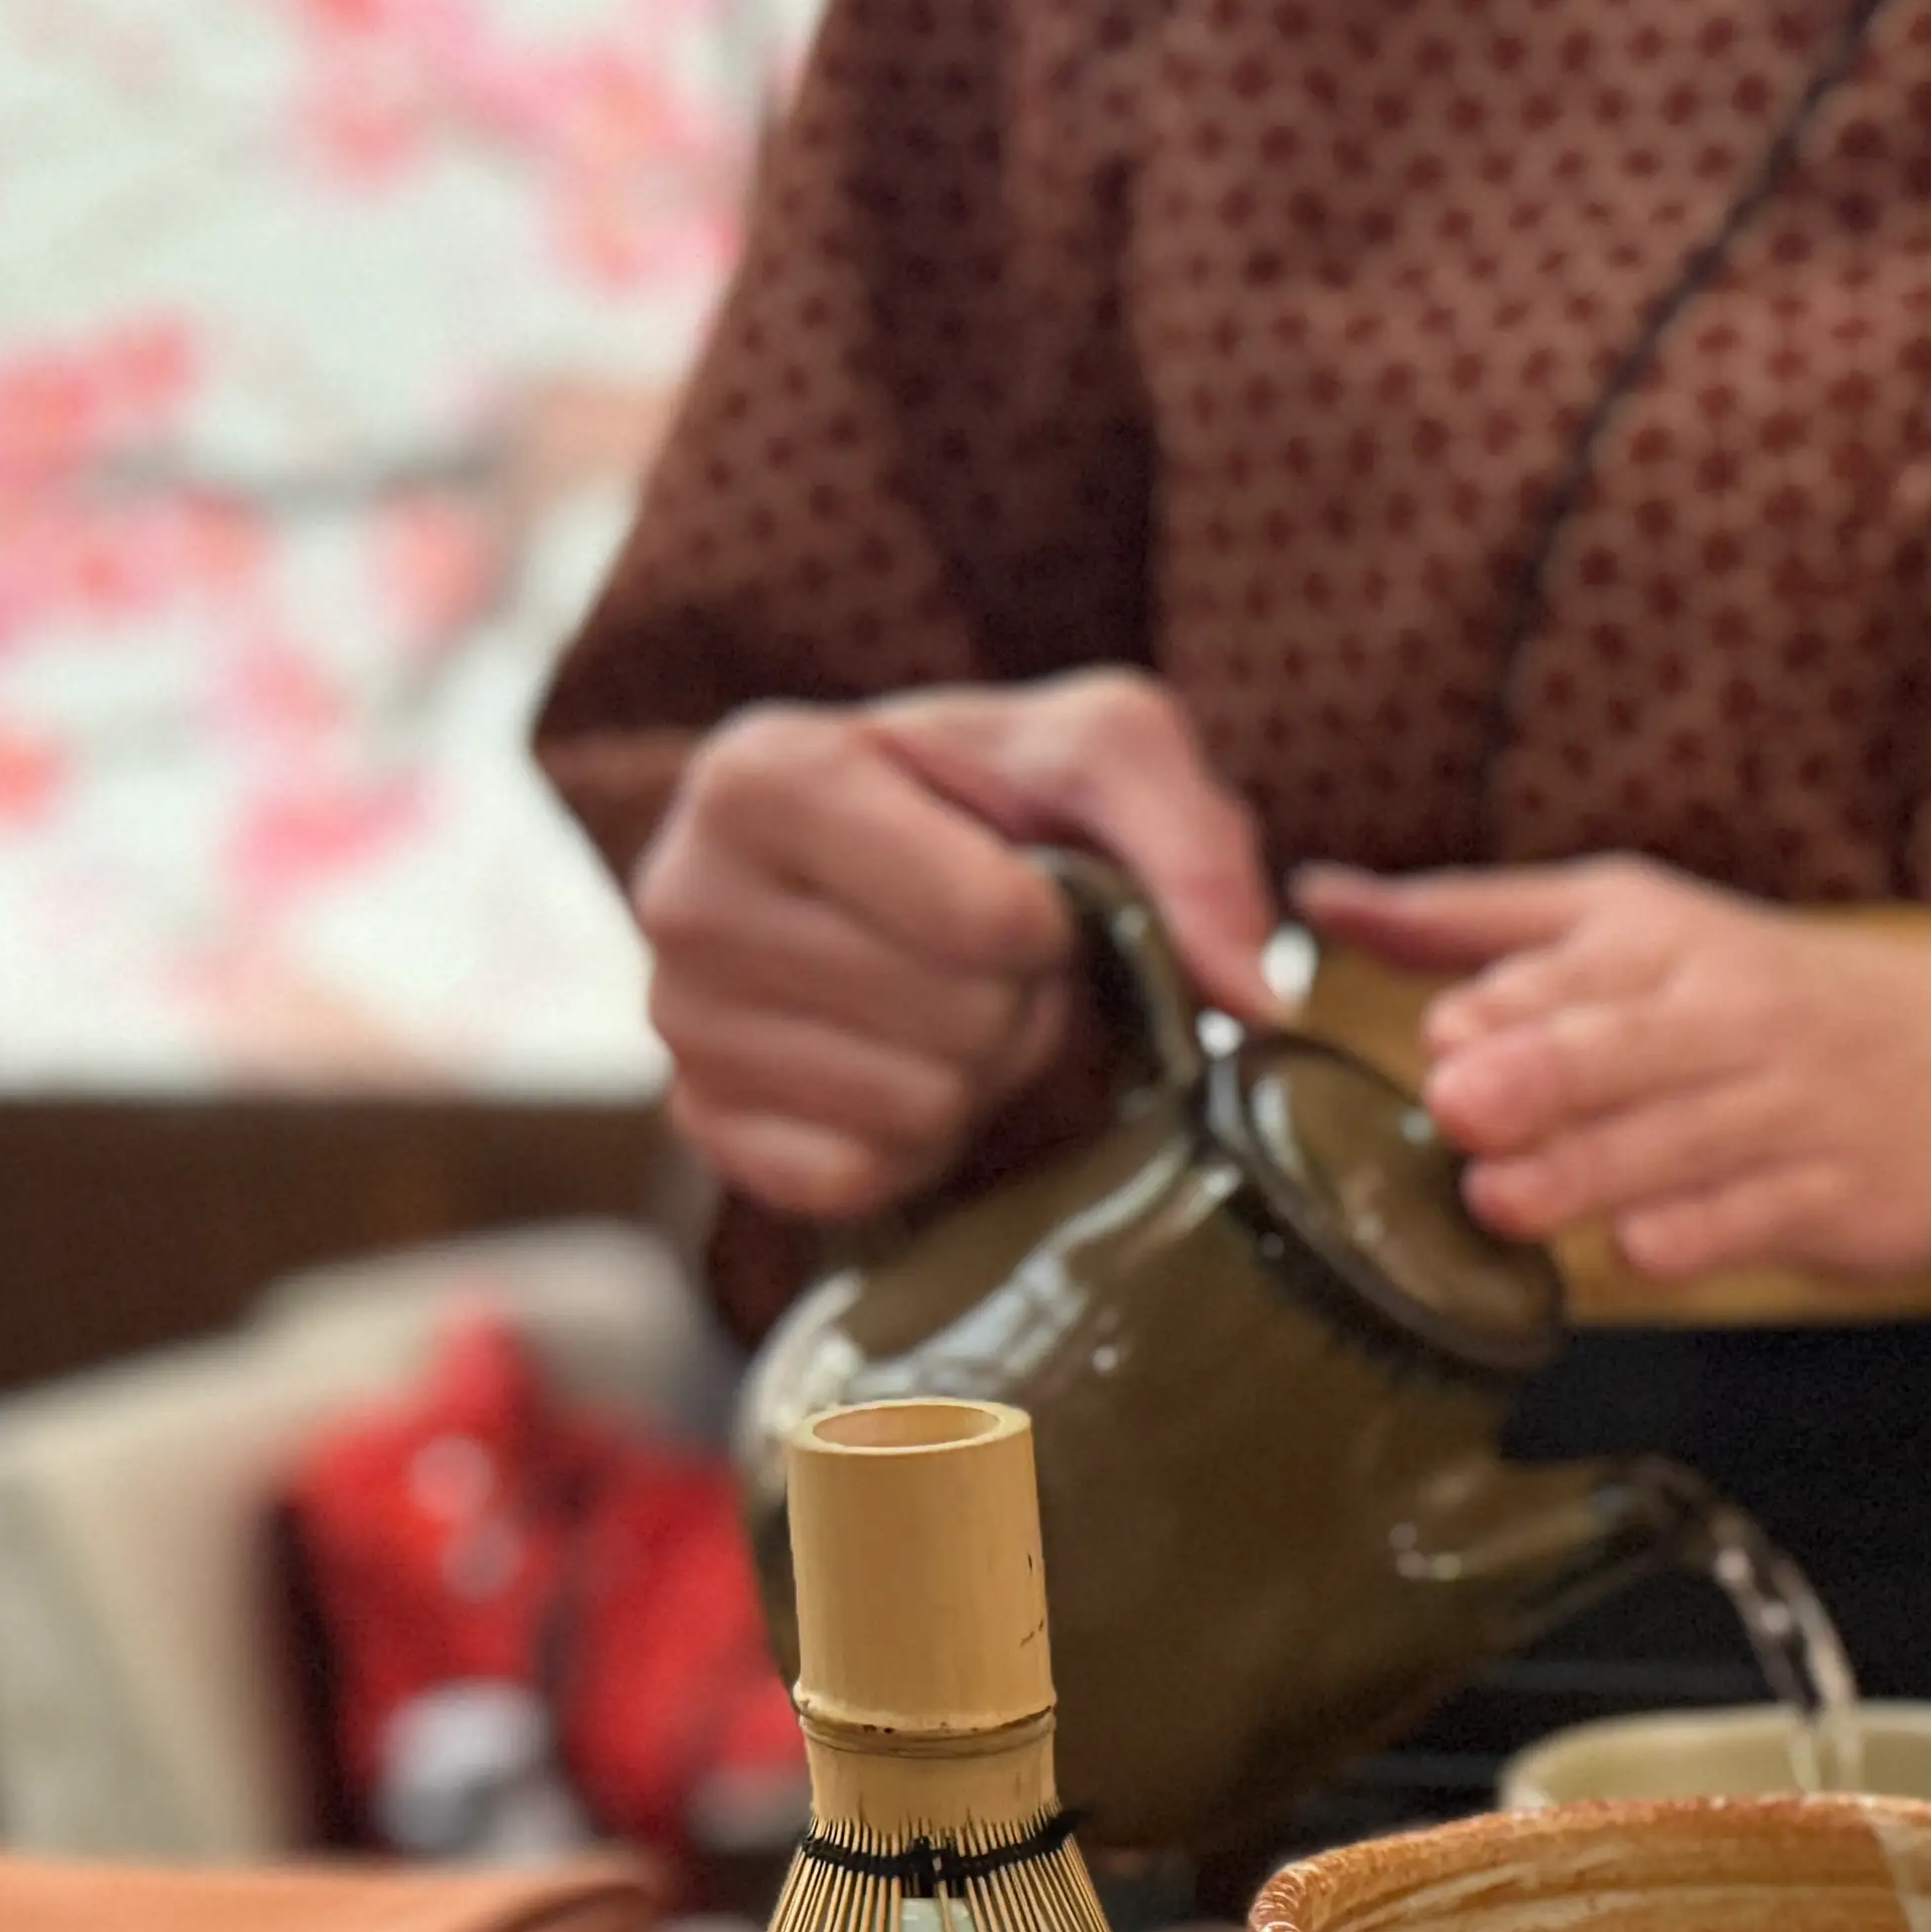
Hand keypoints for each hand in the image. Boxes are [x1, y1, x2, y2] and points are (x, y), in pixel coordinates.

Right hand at [632, 668, 1280, 1218]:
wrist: (886, 854)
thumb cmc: (994, 796)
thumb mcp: (1107, 752)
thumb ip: (1195, 847)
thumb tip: (1253, 997)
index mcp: (762, 771)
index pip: (989, 921)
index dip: (1051, 921)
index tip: (1025, 885)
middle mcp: (681, 893)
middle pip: (958, 1021)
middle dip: (1016, 999)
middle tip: (988, 955)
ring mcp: (677, 1022)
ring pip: (915, 1108)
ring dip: (974, 1069)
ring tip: (943, 999)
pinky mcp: (701, 1127)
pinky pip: (858, 1180)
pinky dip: (914, 1140)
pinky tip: (899, 1062)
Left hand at [1311, 859, 1930, 1287]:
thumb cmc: (1775, 999)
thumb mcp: (1633, 927)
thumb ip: (1474, 921)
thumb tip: (1317, 896)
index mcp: (1661, 942)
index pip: (1563, 966)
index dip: (1498, 1010)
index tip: (1442, 1044)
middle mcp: (1724, 1017)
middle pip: (1616, 1046)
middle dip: (1538, 1072)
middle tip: (1459, 1105)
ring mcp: (1786, 1109)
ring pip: (1673, 1142)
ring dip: (1585, 1171)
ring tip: (1500, 1199)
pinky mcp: (1839, 1195)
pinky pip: (1756, 1215)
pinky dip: (1696, 1232)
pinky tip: (1639, 1248)